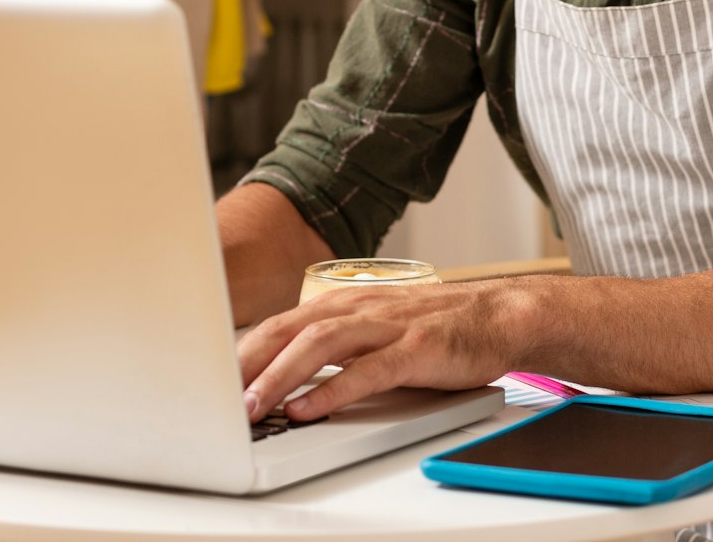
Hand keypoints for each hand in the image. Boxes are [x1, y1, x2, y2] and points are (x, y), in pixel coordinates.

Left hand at [236, 280, 527, 422]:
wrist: (502, 315)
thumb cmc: (436, 328)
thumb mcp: (376, 329)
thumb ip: (335, 346)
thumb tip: (285, 377)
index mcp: (346, 303)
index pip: (281, 323)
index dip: (243, 350)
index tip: (211, 379)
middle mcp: (361, 308)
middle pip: (291, 329)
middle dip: (249, 362)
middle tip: (216, 397)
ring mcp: (389, 327)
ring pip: (322, 345)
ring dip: (282, 376)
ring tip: (254, 406)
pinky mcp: (417, 350)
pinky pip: (368, 370)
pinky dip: (334, 389)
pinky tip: (310, 409)